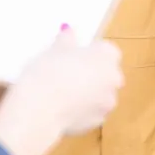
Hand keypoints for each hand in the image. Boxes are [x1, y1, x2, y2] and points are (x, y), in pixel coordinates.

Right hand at [0, 27, 123, 154]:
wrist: (40, 108)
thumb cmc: (48, 70)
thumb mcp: (54, 49)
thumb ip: (66, 40)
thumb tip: (69, 31)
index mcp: (107, 56)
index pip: (106, 49)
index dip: (90, 52)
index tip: (73, 55)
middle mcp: (113, 79)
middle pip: (106, 73)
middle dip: (92, 73)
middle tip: (67, 73)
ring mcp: (107, 104)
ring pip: (100, 95)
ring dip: (88, 93)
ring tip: (62, 93)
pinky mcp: (97, 123)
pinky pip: (91, 112)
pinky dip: (81, 110)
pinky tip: (62, 109)